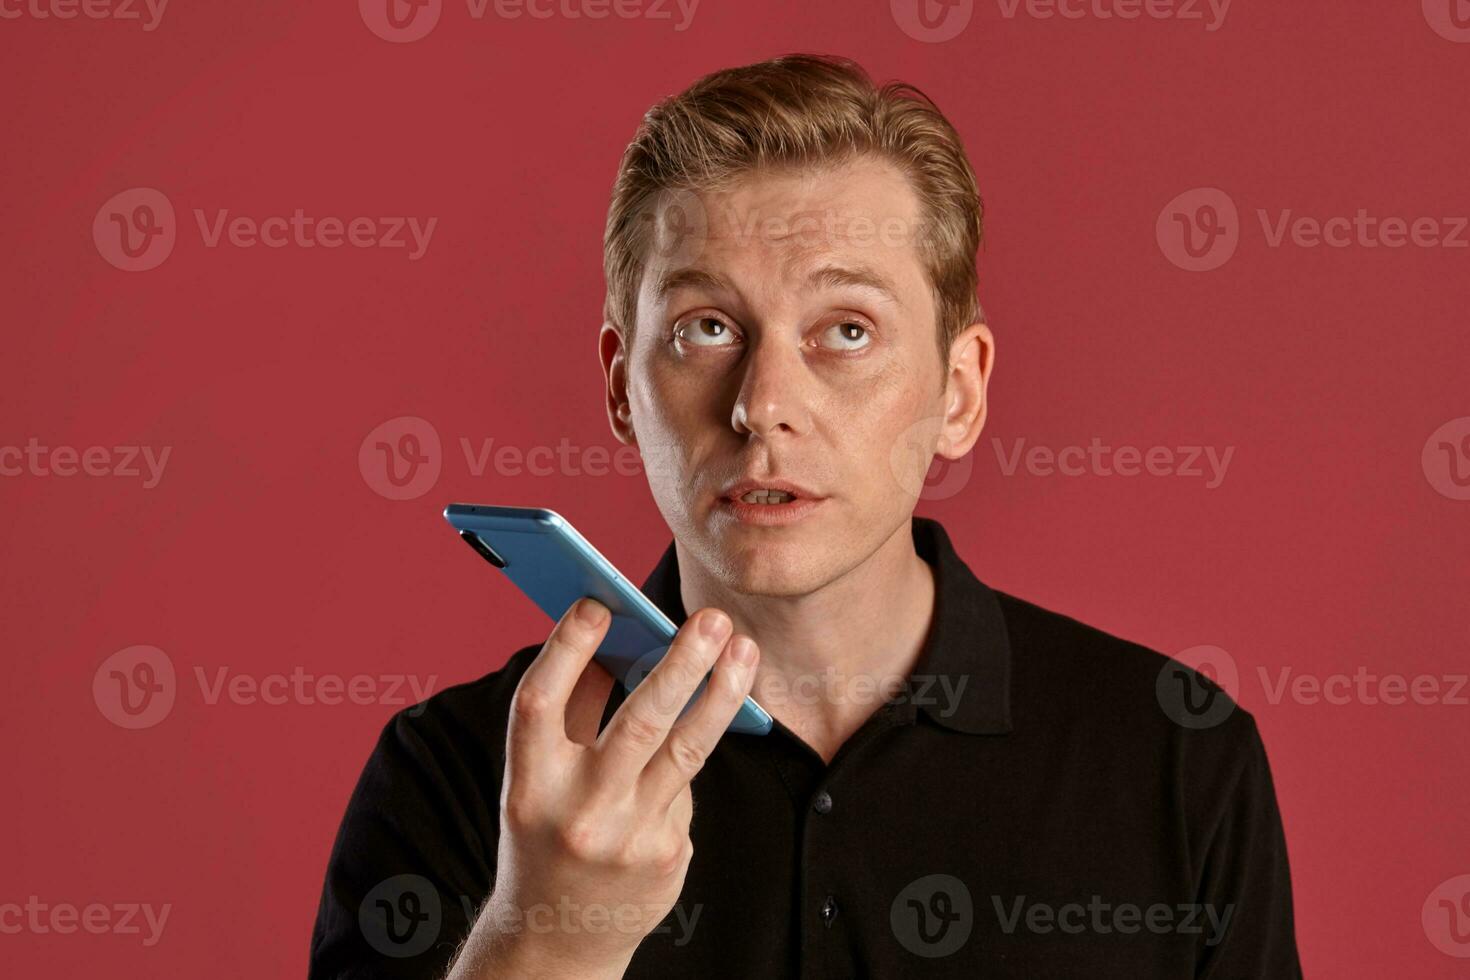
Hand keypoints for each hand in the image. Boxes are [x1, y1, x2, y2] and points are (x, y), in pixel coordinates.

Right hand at [448, 598, 758, 978]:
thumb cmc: (547, 833)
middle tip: (711, 618)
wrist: (554, 938)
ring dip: (721, 692)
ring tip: (743, 648)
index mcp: (528, 784)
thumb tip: (619, 634)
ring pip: (686, 749)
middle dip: (681, 663)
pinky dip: (690, 755)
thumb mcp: (540, 776)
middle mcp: (577, 812)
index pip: (541, 703)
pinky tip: (695, 738)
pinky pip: (687, 786)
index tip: (600, 602)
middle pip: (638, 722)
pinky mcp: (666, 856)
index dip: (567, 648)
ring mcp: (627, 838)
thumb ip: (574, 710)